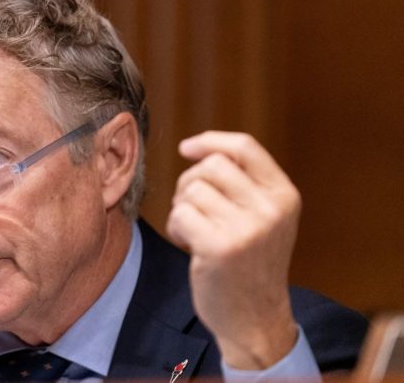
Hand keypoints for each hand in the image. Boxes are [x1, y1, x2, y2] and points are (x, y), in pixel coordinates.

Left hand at [166, 131, 300, 369]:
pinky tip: (189, 245)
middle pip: (211, 165)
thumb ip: (244, 184)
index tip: (186, 148)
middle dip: (190, 182)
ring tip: (195, 232)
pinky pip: (180, 214)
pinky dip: (176, 228)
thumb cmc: (250, 264)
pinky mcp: (220, 247)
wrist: (255, 318)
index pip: (245, 147)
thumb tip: (198, 149)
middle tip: (192, 209)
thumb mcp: (264, 219)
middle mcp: (270, 209)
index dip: (211, 140)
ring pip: (192, 190)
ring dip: (182, 209)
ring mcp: (247, 228)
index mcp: (284, 195)